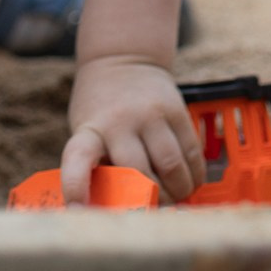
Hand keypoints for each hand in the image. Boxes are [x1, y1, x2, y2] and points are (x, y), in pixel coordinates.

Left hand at [61, 55, 204, 203]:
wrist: (123, 60)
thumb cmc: (100, 109)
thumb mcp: (87, 130)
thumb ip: (99, 163)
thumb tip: (116, 208)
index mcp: (90, 130)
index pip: (77, 158)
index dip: (76, 185)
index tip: (77, 209)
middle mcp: (120, 121)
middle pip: (140, 172)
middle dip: (152, 200)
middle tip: (156, 209)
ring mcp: (152, 114)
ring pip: (172, 164)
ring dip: (177, 190)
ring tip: (176, 197)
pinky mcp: (177, 110)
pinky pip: (192, 151)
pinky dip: (194, 174)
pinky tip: (190, 181)